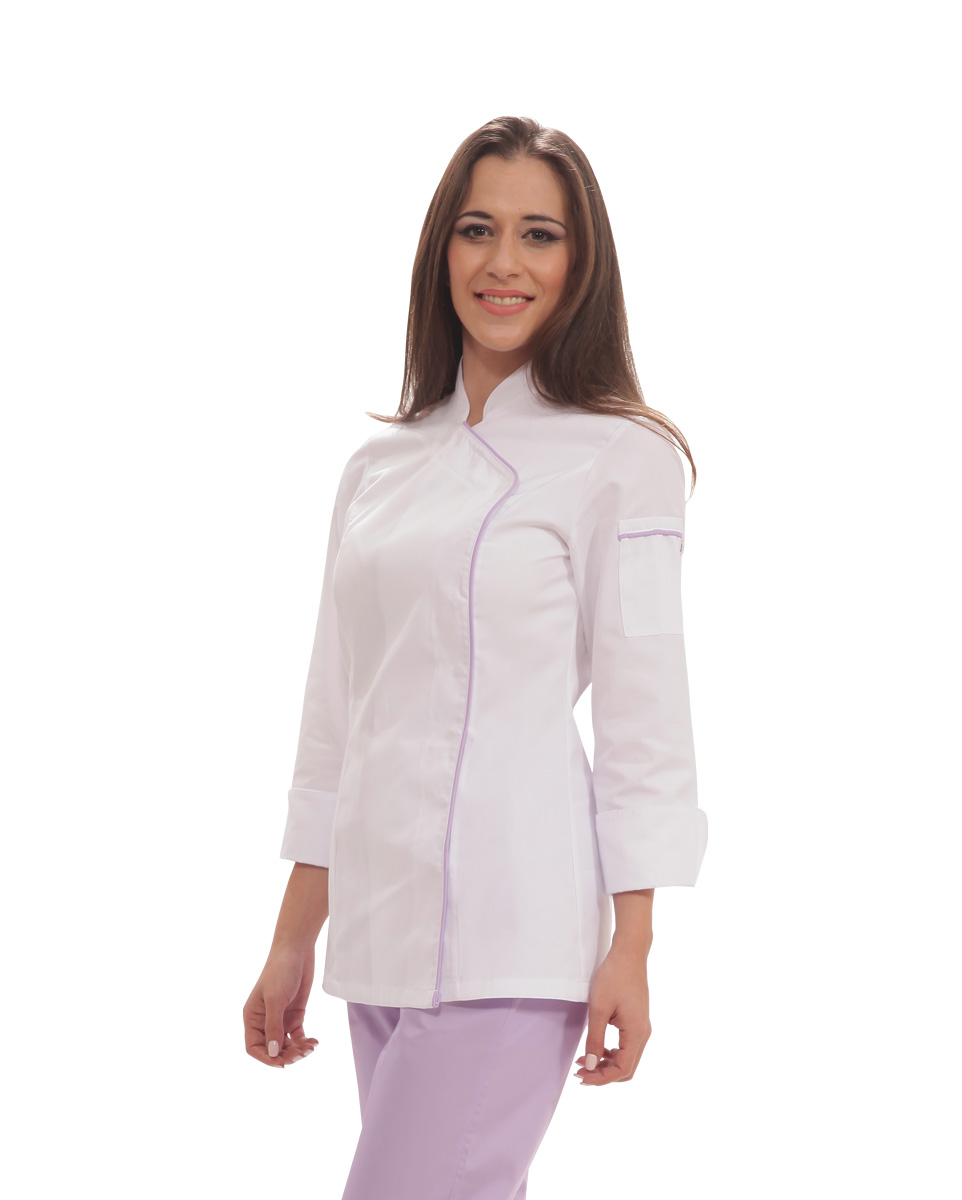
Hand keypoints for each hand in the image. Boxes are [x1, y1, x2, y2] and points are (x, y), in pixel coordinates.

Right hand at [243, 945, 319, 1067]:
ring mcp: (280, 1018)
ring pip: (286, 1044)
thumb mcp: (276, 999)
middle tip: (302, 1054)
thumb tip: (274, 1053)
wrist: (297, 950)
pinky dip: (305, 1041)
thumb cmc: (280, 971)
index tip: (282, 1062)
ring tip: (310, 1047)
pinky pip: (298, 1036)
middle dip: (286, 1055)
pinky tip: (314, 1042)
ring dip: (297, 1050)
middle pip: (272, 1048)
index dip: (266, 1058)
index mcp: (253, 1017)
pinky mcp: (295, 1014)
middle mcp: (265, 1021)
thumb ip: (274, 1027)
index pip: (254, 1047)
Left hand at [573, 943, 650, 1085]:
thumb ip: (594, 1039)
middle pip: (626, 1068)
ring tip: (584, 1060)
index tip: (581, 1077)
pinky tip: (596, 1048)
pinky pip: (627, 1046)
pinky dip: (612, 1053)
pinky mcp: (638, 1021)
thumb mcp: (598, 1009)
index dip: (601, 1078)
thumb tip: (590, 1066)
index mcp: (636, 1033)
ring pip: (627, 1059)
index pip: (622, 1069)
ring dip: (606, 1064)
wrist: (629, 954)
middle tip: (580, 1072)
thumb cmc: (613, 977)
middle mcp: (644, 1034)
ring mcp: (642, 1027)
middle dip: (603, 1074)